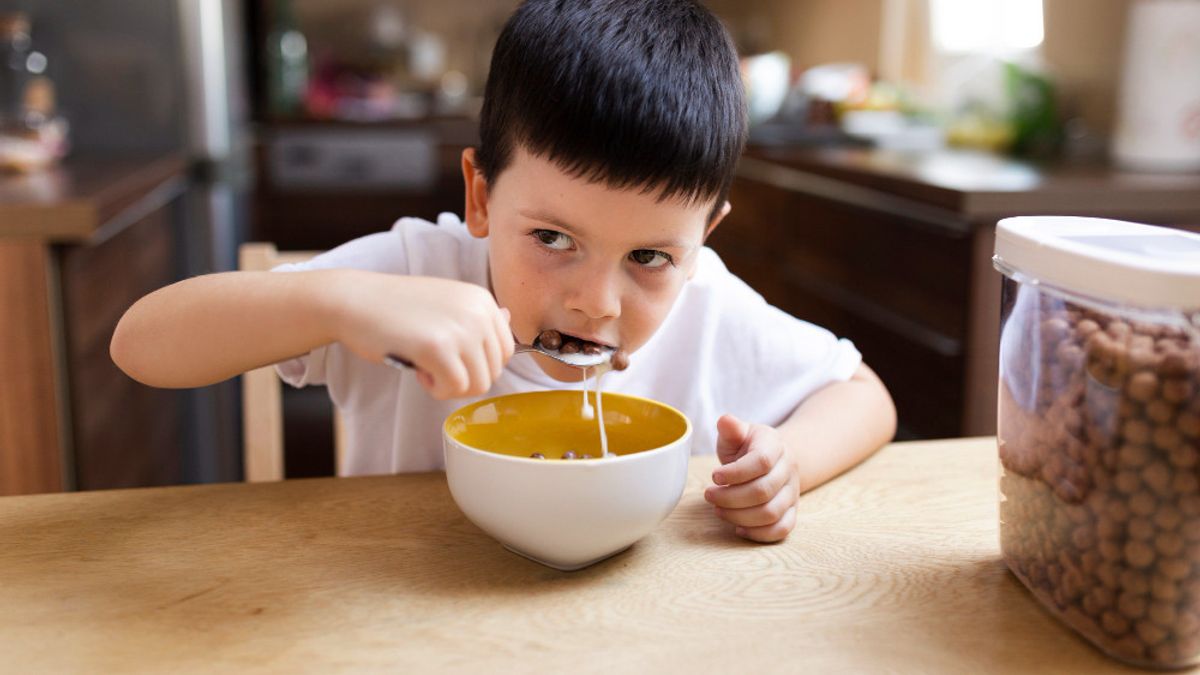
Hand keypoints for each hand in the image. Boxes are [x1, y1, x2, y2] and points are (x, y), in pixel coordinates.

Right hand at [328, 271, 513, 398]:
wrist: (354, 300)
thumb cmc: (395, 307)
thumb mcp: (445, 302)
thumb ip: (476, 316)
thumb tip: (510, 318)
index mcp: (482, 299)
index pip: (505, 351)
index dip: (477, 364)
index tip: (449, 355)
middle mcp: (478, 311)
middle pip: (494, 371)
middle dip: (464, 377)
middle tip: (433, 362)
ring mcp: (460, 328)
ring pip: (478, 384)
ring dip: (450, 385)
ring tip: (425, 365)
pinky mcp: (438, 347)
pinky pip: (454, 388)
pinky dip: (436, 389)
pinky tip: (418, 370)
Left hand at [703, 414, 799, 542]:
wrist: (774, 459)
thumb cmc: (748, 446)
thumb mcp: (738, 433)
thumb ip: (731, 428)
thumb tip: (725, 421)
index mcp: (775, 446)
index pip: (761, 462)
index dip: (735, 473)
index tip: (713, 476)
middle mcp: (789, 470)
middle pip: (763, 491)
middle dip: (730, 498)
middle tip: (709, 495)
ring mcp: (792, 493)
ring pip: (771, 513)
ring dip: (739, 516)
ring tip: (718, 510)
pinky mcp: (791, 512)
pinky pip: (781, 530)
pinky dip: (758, 534)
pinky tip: (737, 528)